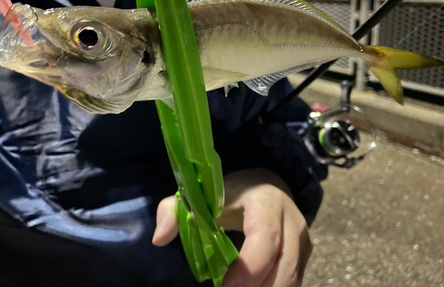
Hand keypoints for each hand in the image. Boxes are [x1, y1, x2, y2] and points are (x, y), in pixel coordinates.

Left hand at [152, 168, 312, 286]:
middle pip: (283, 266)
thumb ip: (174, 210)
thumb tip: (159, 238)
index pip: (265, 236)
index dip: (249, 266)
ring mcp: (303, 241)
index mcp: (265, 201)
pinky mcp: (304, 256)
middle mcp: (292, 221)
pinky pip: (293, 282)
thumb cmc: (230, 192)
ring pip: (291, 279)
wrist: (267, 186)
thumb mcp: (201, 195)